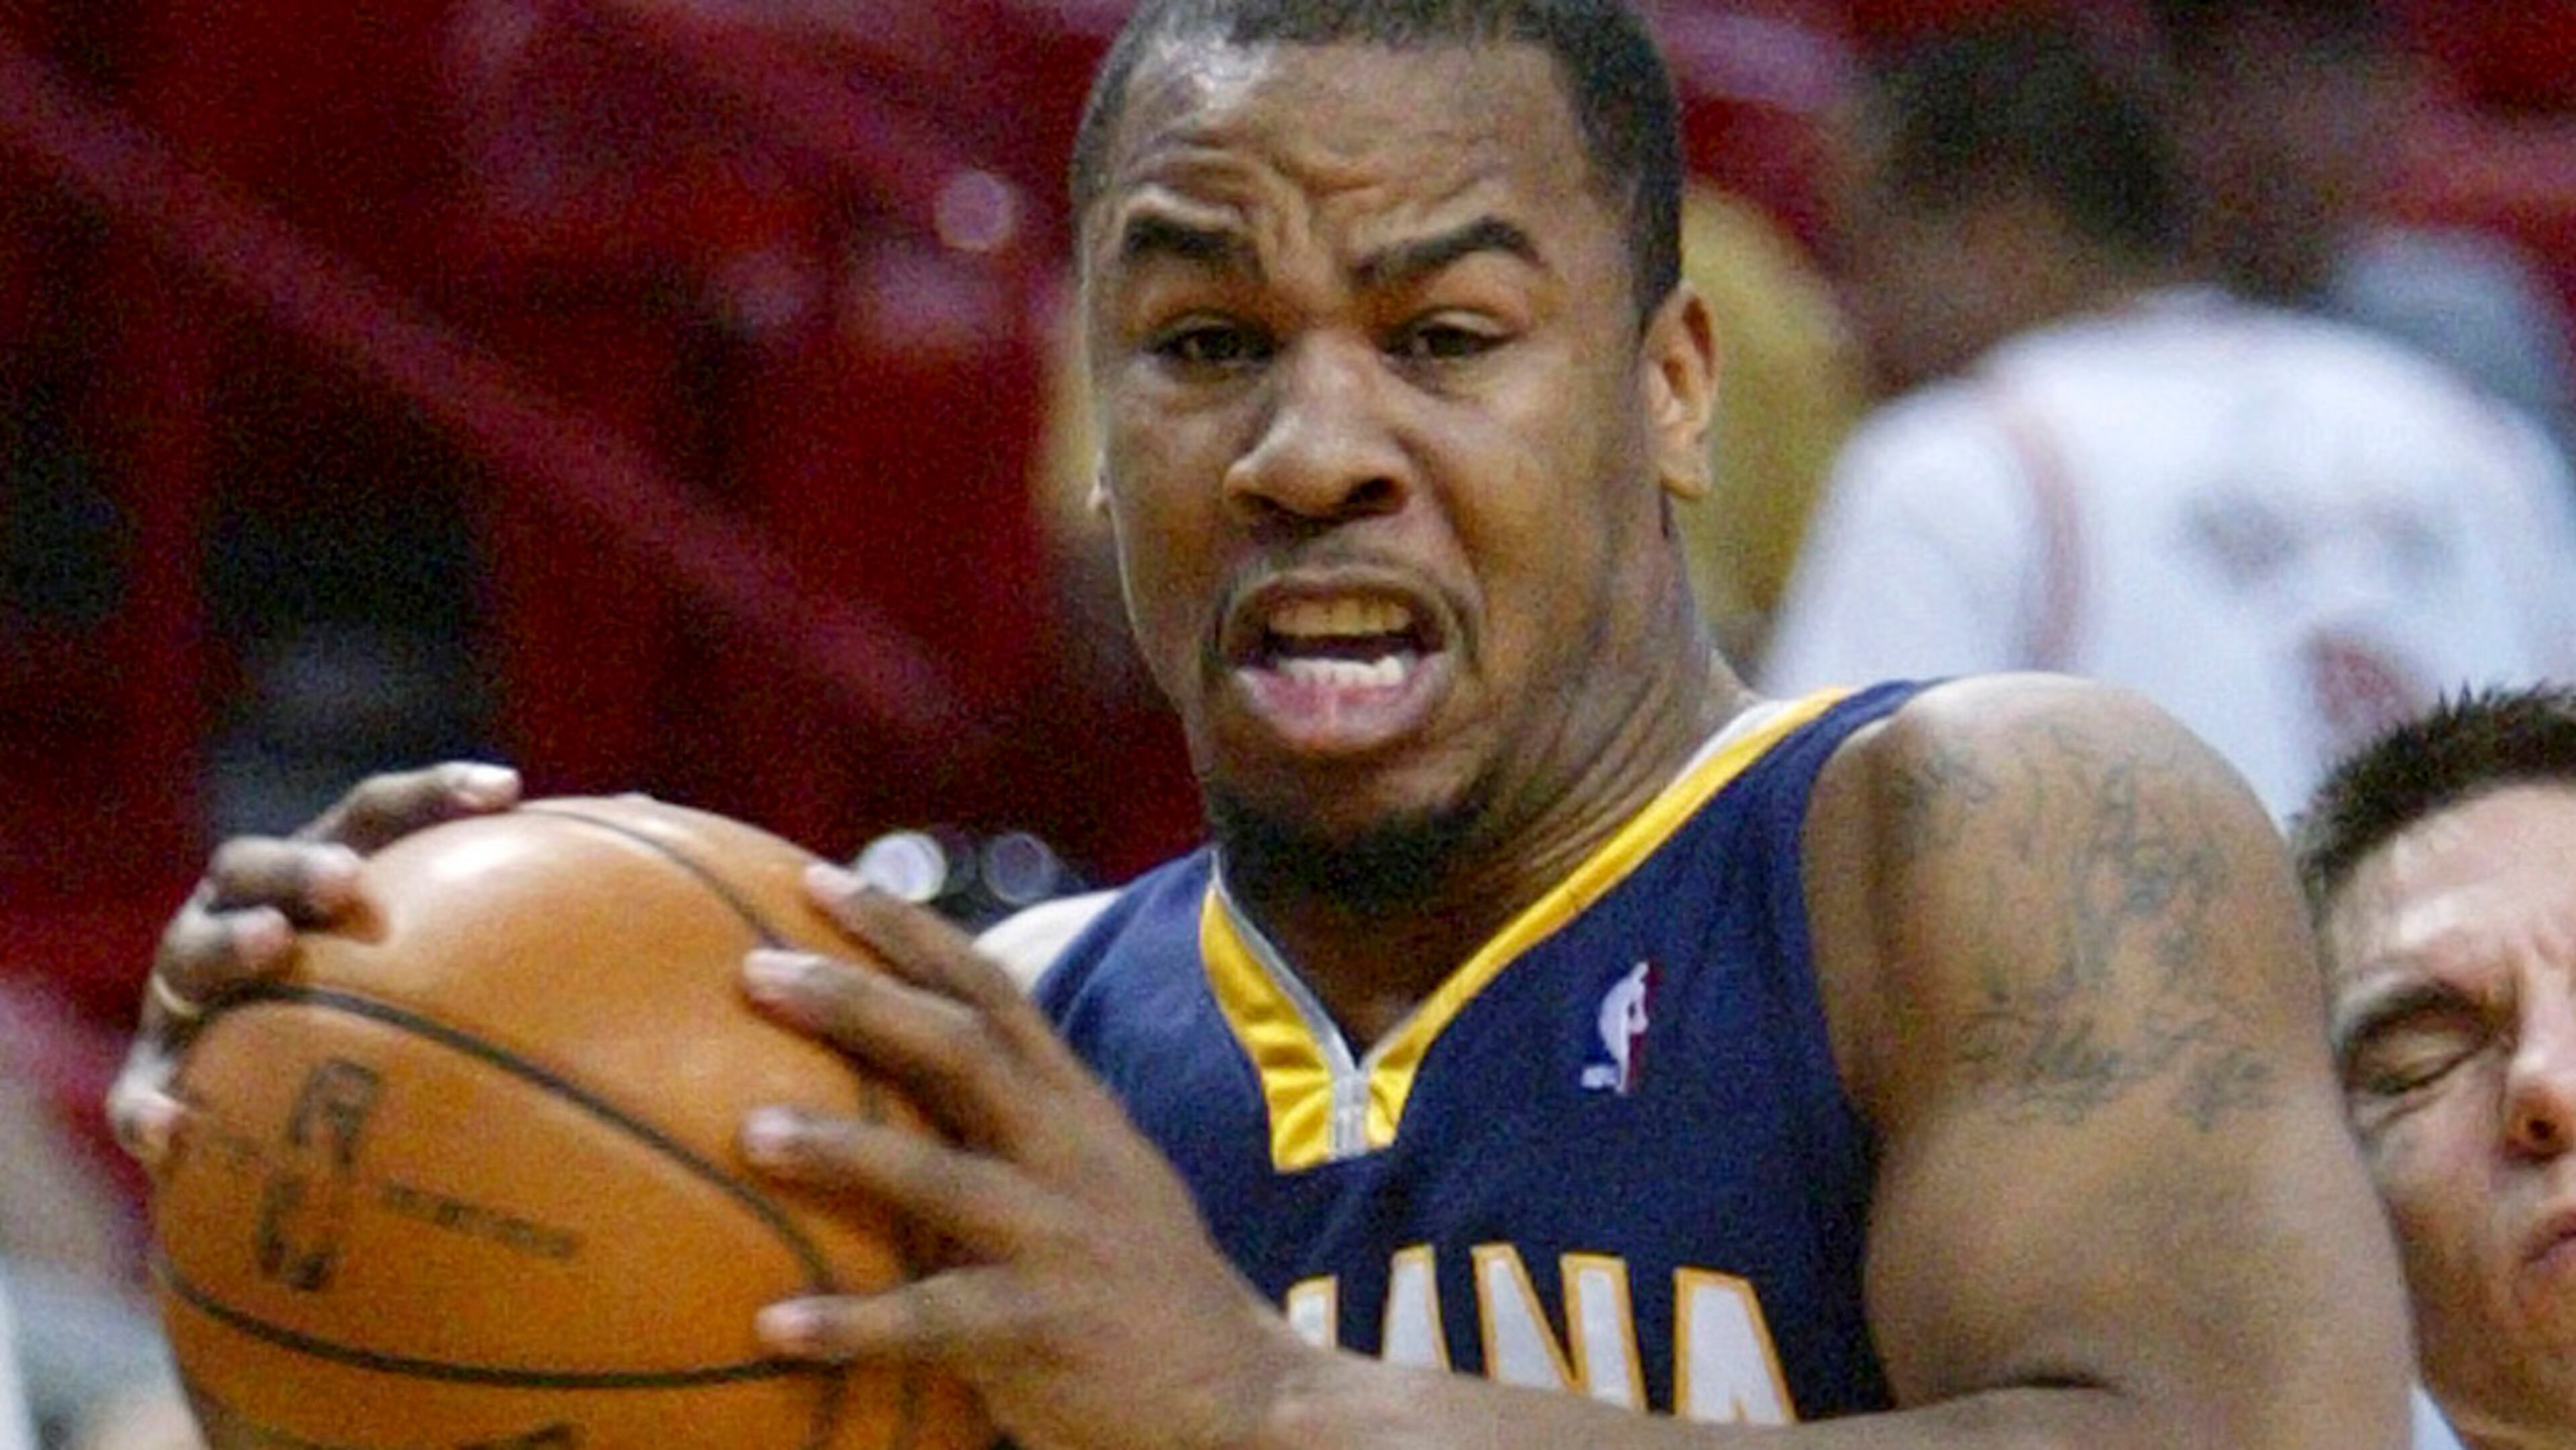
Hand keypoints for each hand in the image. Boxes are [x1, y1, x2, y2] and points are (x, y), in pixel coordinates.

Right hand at [105, 762, 521, 1169]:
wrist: (264, 1108)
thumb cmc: (381, 1010)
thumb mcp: (450, 956)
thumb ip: (532, 908)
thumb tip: (666, 833)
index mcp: (331, 874)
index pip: (382, 814)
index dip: (436, 794)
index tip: (506, 789)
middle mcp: (252, 916)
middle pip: (263, 863)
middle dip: (303, 864)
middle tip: (350, 884)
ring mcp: (194, 992)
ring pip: (192, 955)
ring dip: (229, 946)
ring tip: (269, 953)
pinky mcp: (160, 1074)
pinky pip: (147, 1093)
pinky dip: (153, 1106)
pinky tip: (174, 1135)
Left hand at [739, 866, 1313, 1449]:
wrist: (1243, 1398)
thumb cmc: (1136, 1288)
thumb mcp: (1095, 1176)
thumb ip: (1014, 1123)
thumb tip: (896, 1077)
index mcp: (1075, 1109)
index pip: (989, 988)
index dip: (906, 929)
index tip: (818, 878)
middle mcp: (1071, 1154)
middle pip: (961, 1048)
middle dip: (860, 1001)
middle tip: (757, 971)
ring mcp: (1062, 1239)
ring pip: (943, 1177)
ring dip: (844, 1150)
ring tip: (751, 1130)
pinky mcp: (1048, 1329)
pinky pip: (937, 1322)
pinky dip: (854, 1323)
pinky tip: (775, 1326)